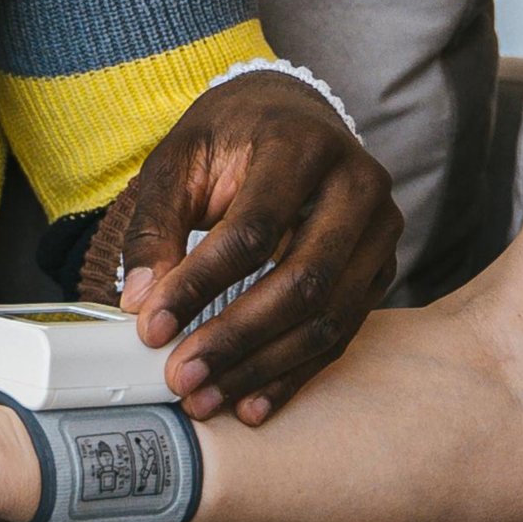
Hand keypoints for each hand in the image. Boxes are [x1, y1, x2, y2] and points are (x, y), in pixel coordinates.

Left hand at [119, 70, 402, 425]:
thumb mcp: (180, 159)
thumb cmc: (233, 138)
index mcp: (303, 144)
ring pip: (331, 316)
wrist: (294, 118)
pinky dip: (296, 373)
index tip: (151, 328)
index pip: (253, 229)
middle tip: (183, 378)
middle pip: (304, 280)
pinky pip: (343, 332)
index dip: (199, 284)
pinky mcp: (381, 266)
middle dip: (237, 338)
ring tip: (209, 398)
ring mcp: (381, 228)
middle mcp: (358, 185)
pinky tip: (252, 403)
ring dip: (266, 367)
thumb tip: (141, 301)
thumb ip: (157, 225)